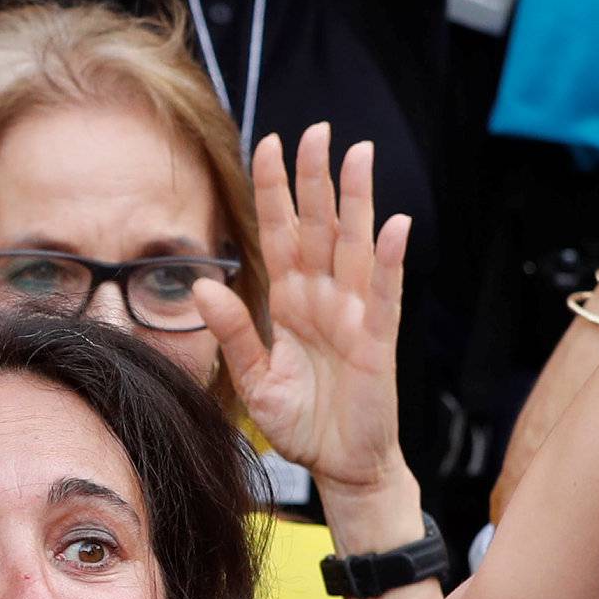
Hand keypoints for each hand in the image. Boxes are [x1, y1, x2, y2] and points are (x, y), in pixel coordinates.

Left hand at [194, 126, 409, 493]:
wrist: (340, 467)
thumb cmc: (302, 423)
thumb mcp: (253, 379)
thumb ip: (232, 332)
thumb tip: (202, 284)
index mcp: (291, 303)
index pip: (280, 235)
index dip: (274, 192)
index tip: (267, 145)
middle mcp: (323, 299)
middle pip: (318, 227)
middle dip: (315, 179)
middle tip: (316, 130)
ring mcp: (354, 316)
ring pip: (354, 246)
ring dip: (357, 201)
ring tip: (359, 154)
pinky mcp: (378, 342)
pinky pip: (385, 294)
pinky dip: (390, 260)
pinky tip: (395, 225)